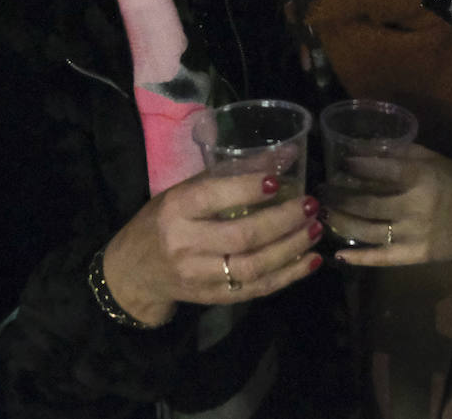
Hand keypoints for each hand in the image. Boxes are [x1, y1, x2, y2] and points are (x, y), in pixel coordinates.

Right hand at [102, 173, 321, 325]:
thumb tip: (285, 155)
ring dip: (291, 248)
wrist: (135, 271)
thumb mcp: (187, 190)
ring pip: (253, 266)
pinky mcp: (214, 297)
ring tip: (315, 229)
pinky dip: (288, 275)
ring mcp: (200, 275)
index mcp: (176, 208)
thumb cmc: (165, 219)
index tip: (278, 180)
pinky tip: (310, 260)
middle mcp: (186, 243)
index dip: (248, 189)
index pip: (214, 197)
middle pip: (242, 236)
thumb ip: (232, 174)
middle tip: (310, 205)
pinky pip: (256, 288)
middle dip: (283, 221)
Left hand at [322, 145, 451, 265]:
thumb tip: (360, 148)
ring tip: (324, 214)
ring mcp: (413, 234)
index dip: (356, 166)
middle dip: (339, 196)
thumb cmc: (451, 181)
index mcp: (419, 177)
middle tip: (322, 191)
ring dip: (341, 222)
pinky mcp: (415, 256)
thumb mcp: (428, 158)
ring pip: (367, 230)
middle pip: (366, 203)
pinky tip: (338, 254)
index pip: (380, 169)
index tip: (339, 164)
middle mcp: (414, 207)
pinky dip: (358, 257)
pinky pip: (382, 259)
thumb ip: (397, 151)